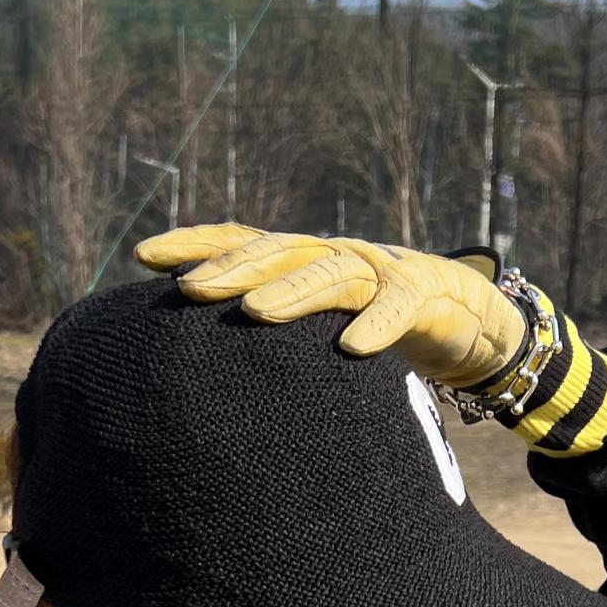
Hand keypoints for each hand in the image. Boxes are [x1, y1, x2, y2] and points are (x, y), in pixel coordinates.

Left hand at [133, 226, 525, 387]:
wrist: (464, 318)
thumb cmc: (377, 327)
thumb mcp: (317, 329)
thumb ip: (272, 336)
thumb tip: (196, 364)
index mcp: (303, 261)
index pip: (243, 242)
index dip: (195, 244)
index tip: (143, 257)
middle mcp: (334, 256)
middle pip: (277, 253)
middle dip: (232, 268)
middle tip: (189, 290)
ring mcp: (378, 271)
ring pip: (329, 274)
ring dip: (291, 293)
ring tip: (254, 313)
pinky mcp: (422, 295)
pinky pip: (399, 306)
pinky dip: (377, 325)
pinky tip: (352, 348)